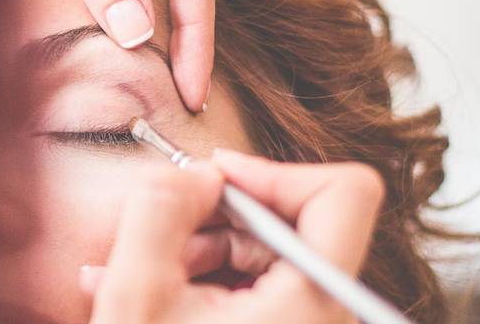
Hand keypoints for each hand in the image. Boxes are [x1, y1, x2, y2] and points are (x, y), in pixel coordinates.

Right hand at [81, 150, 384, 322]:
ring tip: (138, 275)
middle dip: (216, 219)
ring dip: (200, 252)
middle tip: (157, 235)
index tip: (216, 178)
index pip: (344, 193)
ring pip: (268, 258)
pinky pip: (259, 292)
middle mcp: (327, 320)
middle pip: (292, 223)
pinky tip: (155, 295)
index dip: (275, 171)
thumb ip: (160, 209)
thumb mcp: (135, 292)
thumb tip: (196, 174)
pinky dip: (207, 283)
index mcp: (311, 306)